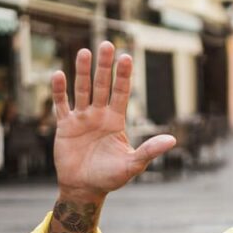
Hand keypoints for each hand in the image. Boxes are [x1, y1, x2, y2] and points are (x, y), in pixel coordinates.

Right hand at [51, 42, 175, 200]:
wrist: (85, 188)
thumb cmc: (111, 177)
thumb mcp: (133, 164)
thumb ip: (150, 151)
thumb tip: (173, 140)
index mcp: (116, 121)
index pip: (121, 93)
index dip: (123, 76)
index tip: (127, 57)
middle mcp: (99, 115)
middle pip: (102, 86)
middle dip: (104, 67)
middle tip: (107, 44)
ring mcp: (81, 119)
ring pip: (82, 90)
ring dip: (82, 72)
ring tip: (84, 52)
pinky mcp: (65, 126)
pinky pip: (61, 105)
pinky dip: (59, 91)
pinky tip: (59, 74)